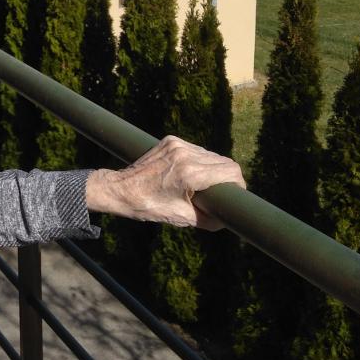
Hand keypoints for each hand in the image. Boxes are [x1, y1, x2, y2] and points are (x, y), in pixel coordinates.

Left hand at [85, 135, 245, 230]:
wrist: (120, 190)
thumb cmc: (149, 207)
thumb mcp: (183, 218)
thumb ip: (211, 219)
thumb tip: (228, 219)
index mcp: (190, 174)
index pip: (230, 171)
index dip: (239, 184)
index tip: (237, 194)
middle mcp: (185, 155)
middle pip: (223, 161)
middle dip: (228, 177)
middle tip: (223, 193)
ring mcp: (177, 145)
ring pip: (210, 154)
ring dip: (214, 168)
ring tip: (206, 184)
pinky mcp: (170, 140)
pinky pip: (196, 149)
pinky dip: (199, 160)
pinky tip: (192, 173)